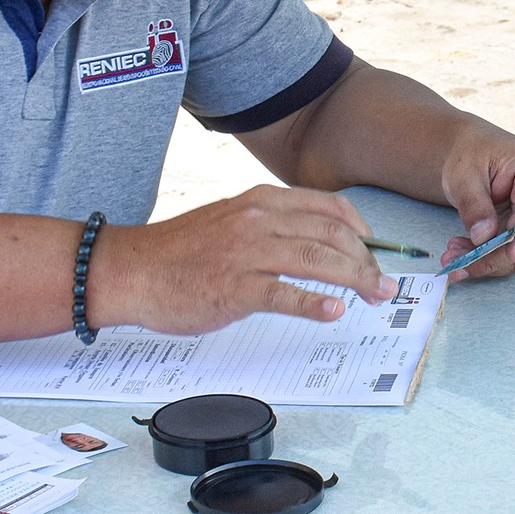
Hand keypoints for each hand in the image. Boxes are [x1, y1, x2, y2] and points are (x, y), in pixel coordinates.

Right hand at [86, 186, 395, 333]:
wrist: (129, 269)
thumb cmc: (177, 252)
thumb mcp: (228, 221)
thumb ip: (268, 226)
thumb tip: (312, 243)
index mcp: (259, 202)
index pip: (327, 207)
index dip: (362, 230)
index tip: (376, 251)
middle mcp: (257, 221)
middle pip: (331, 235)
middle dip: (367, 260)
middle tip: (384, 284)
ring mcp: (246, 253)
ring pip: (317, 260)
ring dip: (355, 280)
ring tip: (375, 296)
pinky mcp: (234, 287)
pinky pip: (284, 293)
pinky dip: (315, 303)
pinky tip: (334, 311)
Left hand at [437, 127, 514, 281]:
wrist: (475, 152)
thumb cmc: (473, 154)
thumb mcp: (464, 175)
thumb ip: (474, 205)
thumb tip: (483, 236)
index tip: (511, 255)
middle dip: (496, 256)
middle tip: (457, 263)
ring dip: (490, 260)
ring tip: (454, 256)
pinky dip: (491, 257)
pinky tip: (465, 253)